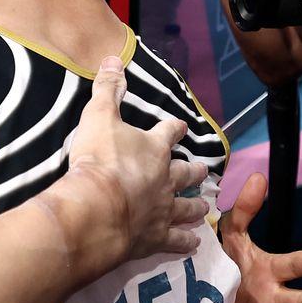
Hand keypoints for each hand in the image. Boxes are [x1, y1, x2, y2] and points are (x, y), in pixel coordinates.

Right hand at [55, 55, 211, 272]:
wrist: (97, 209)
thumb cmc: (98, 160)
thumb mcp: (98, 117)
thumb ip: (108, 90)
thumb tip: (114, 58)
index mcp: (154, 149)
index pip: (168, 132)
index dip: (174, 128)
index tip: (180, 126)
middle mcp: (166, 179)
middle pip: (186, 173)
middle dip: (194, 170)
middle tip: (202, 170)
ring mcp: (164, 210)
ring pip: (187, 207)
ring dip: (196, 207)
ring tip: (204, 208)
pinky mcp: (156, 237)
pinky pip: (177, 241)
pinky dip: (186, 242)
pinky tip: (194, 244)